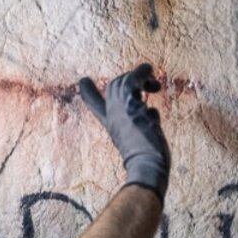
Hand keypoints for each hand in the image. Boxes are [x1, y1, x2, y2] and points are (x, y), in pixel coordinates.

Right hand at [77, 61, 169, 196]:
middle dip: (128, 80)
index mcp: (113, 127)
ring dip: (139, 76)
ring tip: (153, 83)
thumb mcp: (139, 144)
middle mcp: (114, 117)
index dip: (89, 93)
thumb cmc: (147, 163)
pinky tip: (149, 70)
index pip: (95, 106)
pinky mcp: (130, 106)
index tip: (84, 81)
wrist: (145, 168)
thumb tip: (153, 112)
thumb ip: (142, 127)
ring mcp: (121, 111)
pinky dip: (141, 72)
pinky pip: (132, 80)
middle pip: (112, 88)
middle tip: (148, 85)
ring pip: (122, 82)